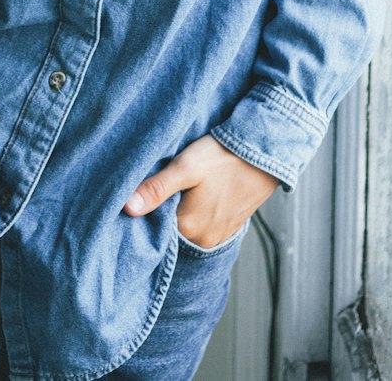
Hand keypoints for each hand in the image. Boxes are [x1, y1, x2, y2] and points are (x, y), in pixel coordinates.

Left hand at [123, 134, 278, 247]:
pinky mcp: (229, 227)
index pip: (154, 229)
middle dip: (162, 213)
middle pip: (171, 230)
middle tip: (158, 186)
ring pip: (188, 228)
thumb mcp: (186, 167)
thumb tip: (126, 208)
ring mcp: (218, 236)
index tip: (139, 196)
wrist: (265, 152)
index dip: (145, 213)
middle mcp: (204, 240)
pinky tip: (196, 194)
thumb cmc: (224, 157)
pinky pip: (204, 226)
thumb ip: (156, 189)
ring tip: (180, 189)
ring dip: (180, 212)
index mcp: (189, 228)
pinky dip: (196, 213)